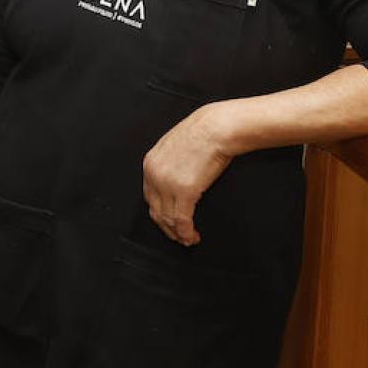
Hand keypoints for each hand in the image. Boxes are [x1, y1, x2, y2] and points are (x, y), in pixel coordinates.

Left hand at [140, 103, 237, 246]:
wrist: (217, 127)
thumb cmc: (204, 133)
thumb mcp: (176, 147)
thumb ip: (170, 164)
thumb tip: (176, 179)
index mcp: (150, 163)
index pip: (149, 196)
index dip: (159, 212)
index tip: (168, 221)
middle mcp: (154, 174)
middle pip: (155, 210)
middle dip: (166, 227)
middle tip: (178, 236)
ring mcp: (168, 184)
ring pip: (168, 218)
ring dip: (178, 233)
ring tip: (188, 239)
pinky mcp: (184, 191)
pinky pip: (182, 220)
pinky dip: (186, 232)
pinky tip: (192, 236)